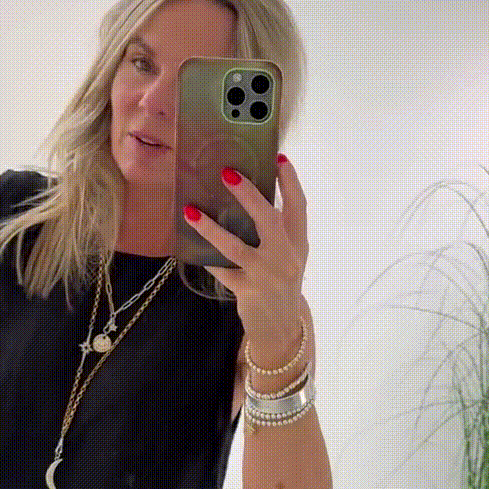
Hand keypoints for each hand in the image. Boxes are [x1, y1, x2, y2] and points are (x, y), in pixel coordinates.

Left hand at [183, 155, 308, 353]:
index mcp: (299, 244)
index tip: (279, 159)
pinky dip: (206, 258)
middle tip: (227, 173)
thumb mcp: (289, 257)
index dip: (290, 183)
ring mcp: (266, 276)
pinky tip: (192, 248)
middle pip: (267, 219)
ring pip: (234, 246)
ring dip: (209, 228)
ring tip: (190, 212)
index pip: (299, 207)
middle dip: (247, 195)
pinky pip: (221, 269)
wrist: (282, 329)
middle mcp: (286, 258)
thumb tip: (250, 197)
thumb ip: (278, 232)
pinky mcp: (247, 291)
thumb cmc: (282, 283)